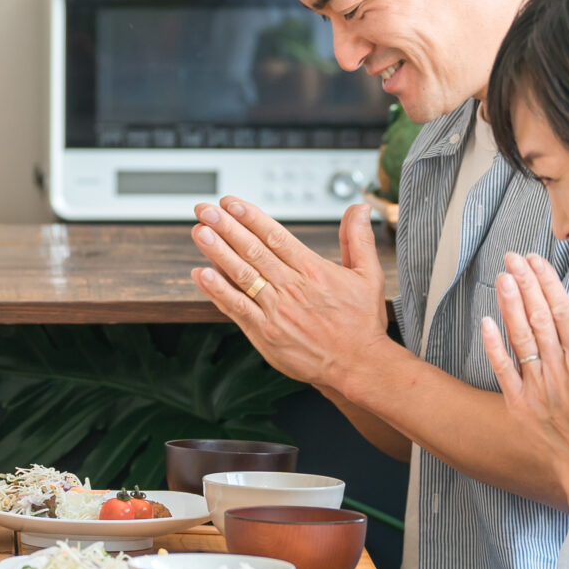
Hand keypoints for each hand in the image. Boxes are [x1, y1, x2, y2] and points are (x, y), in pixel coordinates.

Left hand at [190, 197, 393, 391]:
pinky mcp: (265, 334)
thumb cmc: (362, 323)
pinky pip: (237, 309)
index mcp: (313, 271)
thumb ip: (358, 239)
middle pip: (253, 251)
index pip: (276, 237)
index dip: (251, 217)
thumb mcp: (369, 275)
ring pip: (242, 276)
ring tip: (199, 233)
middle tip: (205, 210)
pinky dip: (218, 292)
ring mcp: (276, 311)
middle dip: (226, 228)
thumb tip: (359, 208)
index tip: (231, 203)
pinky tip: (202, 275)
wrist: (358, 365)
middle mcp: (292, 288)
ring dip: (217, 253)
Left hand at [478, 252, 568, 485]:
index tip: (537, 261)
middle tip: (513, 258)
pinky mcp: (519, 404)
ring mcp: (538, 387)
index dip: (548, 283)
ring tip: (502, 278)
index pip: (563, 312)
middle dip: (526, 284)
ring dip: (510, 306)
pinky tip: (486, 322)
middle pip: (540, 318)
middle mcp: (560, 370)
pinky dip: (493, 346)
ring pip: (521, 338)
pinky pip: (503, 370)